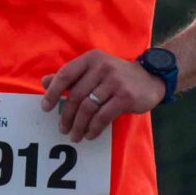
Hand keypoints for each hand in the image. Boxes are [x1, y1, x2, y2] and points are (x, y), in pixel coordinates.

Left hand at [41, 50, 162, 141]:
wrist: (151, 79)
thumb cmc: (117, 77)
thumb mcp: (94, 70)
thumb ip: (71, 76)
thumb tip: (44, 82)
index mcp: (91, 58)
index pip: (65, 74)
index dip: (53, 92)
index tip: (46, 108)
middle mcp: (102, 67)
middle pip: (76, 95)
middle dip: (66, 116)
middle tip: (63, 129)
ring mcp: (115, 82)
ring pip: (88, 108)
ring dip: (79, 126)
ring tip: (75, 136)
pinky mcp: (125, 97)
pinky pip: (103, 116)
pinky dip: (93, 128)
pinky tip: (90, 134)